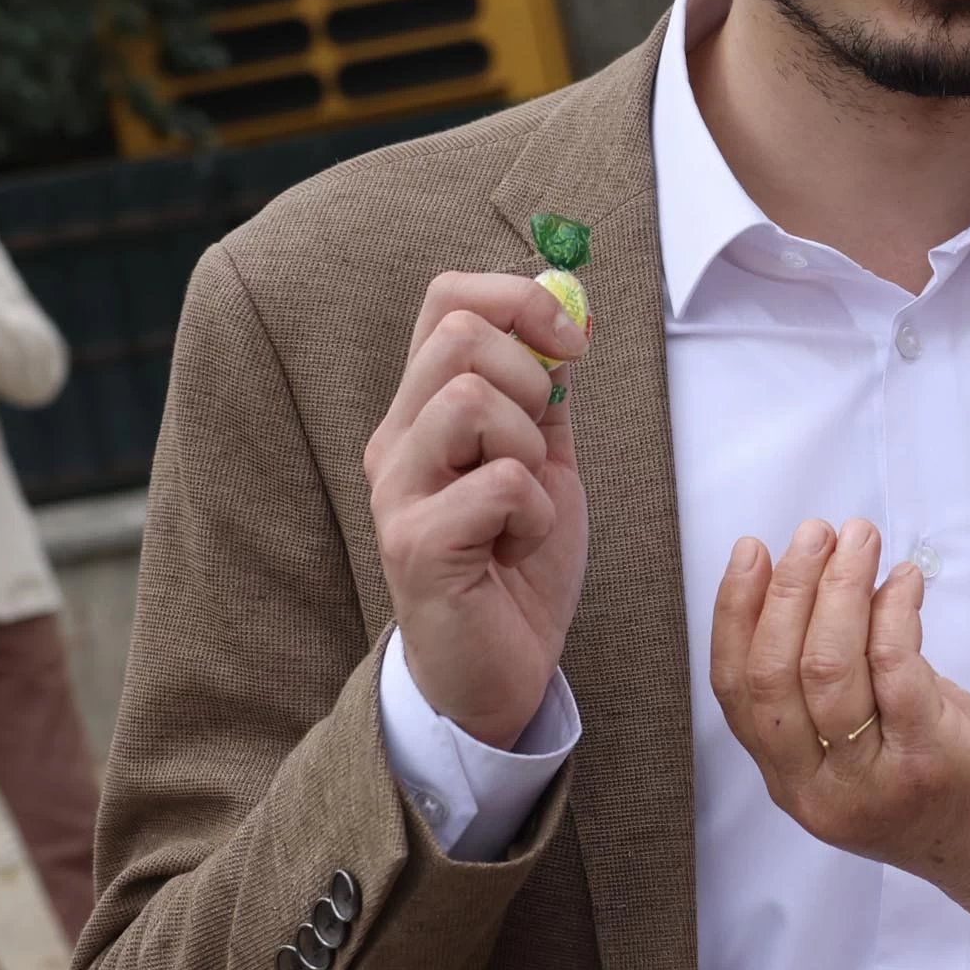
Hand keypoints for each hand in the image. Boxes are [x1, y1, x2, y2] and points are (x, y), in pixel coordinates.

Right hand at [364, 273, 588, 748]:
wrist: (501, 671)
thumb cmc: (516, 565)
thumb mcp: (542, 461)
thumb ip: (544, 392)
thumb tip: (567, 311)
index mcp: (423, 410)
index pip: (446, 299)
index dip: (520, 299)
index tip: (573, 345)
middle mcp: (396, 441)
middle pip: (457, 334)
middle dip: (532, 377)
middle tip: (541, 447)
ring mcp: (397, 492)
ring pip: (470, 401)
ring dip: (530, 450)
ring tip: (524, 505)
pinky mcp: (415, 544)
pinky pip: (499, 482)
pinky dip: (535, 512)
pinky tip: (518, 546)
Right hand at [707, 517, 969, 931]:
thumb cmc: (950, 790)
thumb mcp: (873, 746)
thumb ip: (841, 686)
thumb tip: (827, 585)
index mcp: (793, 785)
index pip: (737, 692)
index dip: (735, 614)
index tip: (751, 552)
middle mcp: (820, 793)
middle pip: (775, 673)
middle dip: (790, 588)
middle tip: (817, 532)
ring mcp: (874, 784)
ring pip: (829, 666)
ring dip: (841, 586)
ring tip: (861, 539)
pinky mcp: (933, 765)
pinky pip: (897, 668)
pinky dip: (895, 611)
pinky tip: (906, 582)